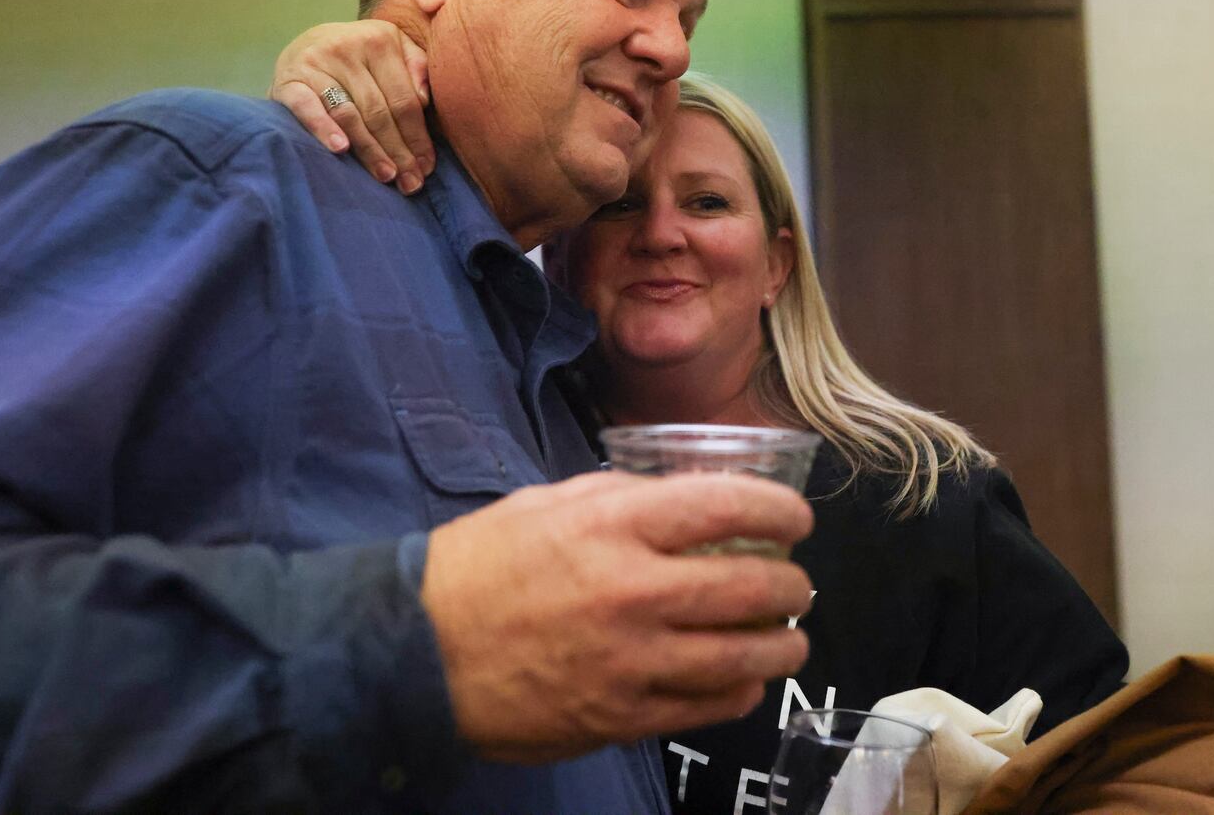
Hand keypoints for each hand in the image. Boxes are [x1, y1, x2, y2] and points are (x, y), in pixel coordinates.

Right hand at [269, 20, 434, 192]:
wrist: (306, 44)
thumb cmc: (361, 57)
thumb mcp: (394, 49)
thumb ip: (417, 67)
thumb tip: (424, 101)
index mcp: (380, 40)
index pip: (404, 99)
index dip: (418, 136)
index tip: (427, 166)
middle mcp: (347, 47)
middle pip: (379, 111)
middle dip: (398, 151)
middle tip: (411, 183)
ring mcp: (316, 63)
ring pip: (349, 115)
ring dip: (369, 150)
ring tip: (386, 175)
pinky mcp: (289, 80)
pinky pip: (308, 108)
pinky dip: (324, 128)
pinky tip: (341, 149)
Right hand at [420, 471, 814, 763]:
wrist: (416, 651)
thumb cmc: (478, 567)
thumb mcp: (545, 504)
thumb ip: (620, 497)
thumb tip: (683, 500)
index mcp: (612, 526)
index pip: (728, 506)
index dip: (780, 510)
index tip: (796, 518)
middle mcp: (632, 591)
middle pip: (753, 587)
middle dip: (793, 585)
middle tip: (797, 583)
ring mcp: (632, 661)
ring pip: (745, 657)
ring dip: (782, 645)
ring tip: (787, 637)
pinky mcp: (621, 716)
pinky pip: (709, 707)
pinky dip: (740, 692)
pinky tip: (742, 681)